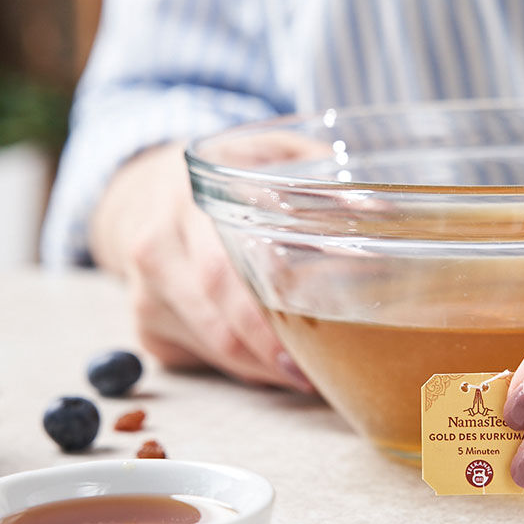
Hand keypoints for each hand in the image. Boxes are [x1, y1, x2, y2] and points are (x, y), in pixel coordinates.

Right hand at [89, 142, 312, 390]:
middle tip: (320, 373)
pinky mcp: (148, 328)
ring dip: (266, 367)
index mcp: (184, 201)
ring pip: (215, 347)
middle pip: (219, 319)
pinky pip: (207, 358)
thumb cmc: (224, 171)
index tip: (315, 331)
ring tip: (312, 372)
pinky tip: (275, 360)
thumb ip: (316, 172)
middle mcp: (156, 251)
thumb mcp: (268, 151)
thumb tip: (380, 209)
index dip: (267, 311)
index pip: (222, 269)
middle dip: (273, 353)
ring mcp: (146, 295)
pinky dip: (247, 365)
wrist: (142, 190)